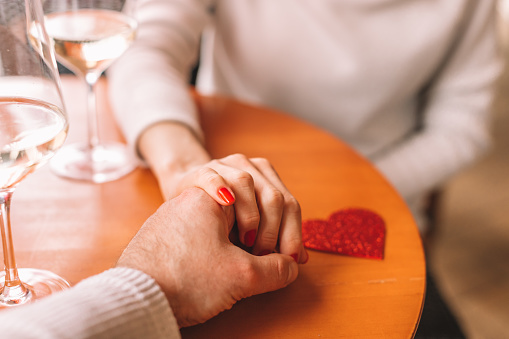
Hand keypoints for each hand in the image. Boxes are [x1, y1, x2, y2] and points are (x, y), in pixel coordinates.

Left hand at [116, 187, 298, 326]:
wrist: (134, 299)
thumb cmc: (184, 281)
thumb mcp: (242, 276)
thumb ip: (276, 269)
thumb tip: (291, 267)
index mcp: (211, 195)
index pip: (263, 200)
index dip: (278, 231)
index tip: (281, 257)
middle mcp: (193, 198)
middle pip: (247, 205)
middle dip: (266, 233)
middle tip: (271, 260)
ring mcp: (179, 214)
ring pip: (227, 219)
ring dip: (246, 240)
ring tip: (250, 263)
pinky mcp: (169, 232)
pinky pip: (207, 230)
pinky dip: (224, 245)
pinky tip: (225, 266)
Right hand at [162, 154, 308, 262]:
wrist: (185, 192)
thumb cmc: (222, 216)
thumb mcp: (252, 226)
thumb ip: (275, 238)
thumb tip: (300, 259)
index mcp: (269, 179)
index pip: (291, 205)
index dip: (293, 233)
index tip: (290, 259)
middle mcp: (251, 168)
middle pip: (273, 196)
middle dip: (272, 230)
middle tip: (264, 256)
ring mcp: (225, 167)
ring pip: (246, 183)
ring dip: (249, 215)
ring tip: (246, 241)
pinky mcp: (201, 171)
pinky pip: (213, 177)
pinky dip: (221, 189)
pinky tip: (226, 205)